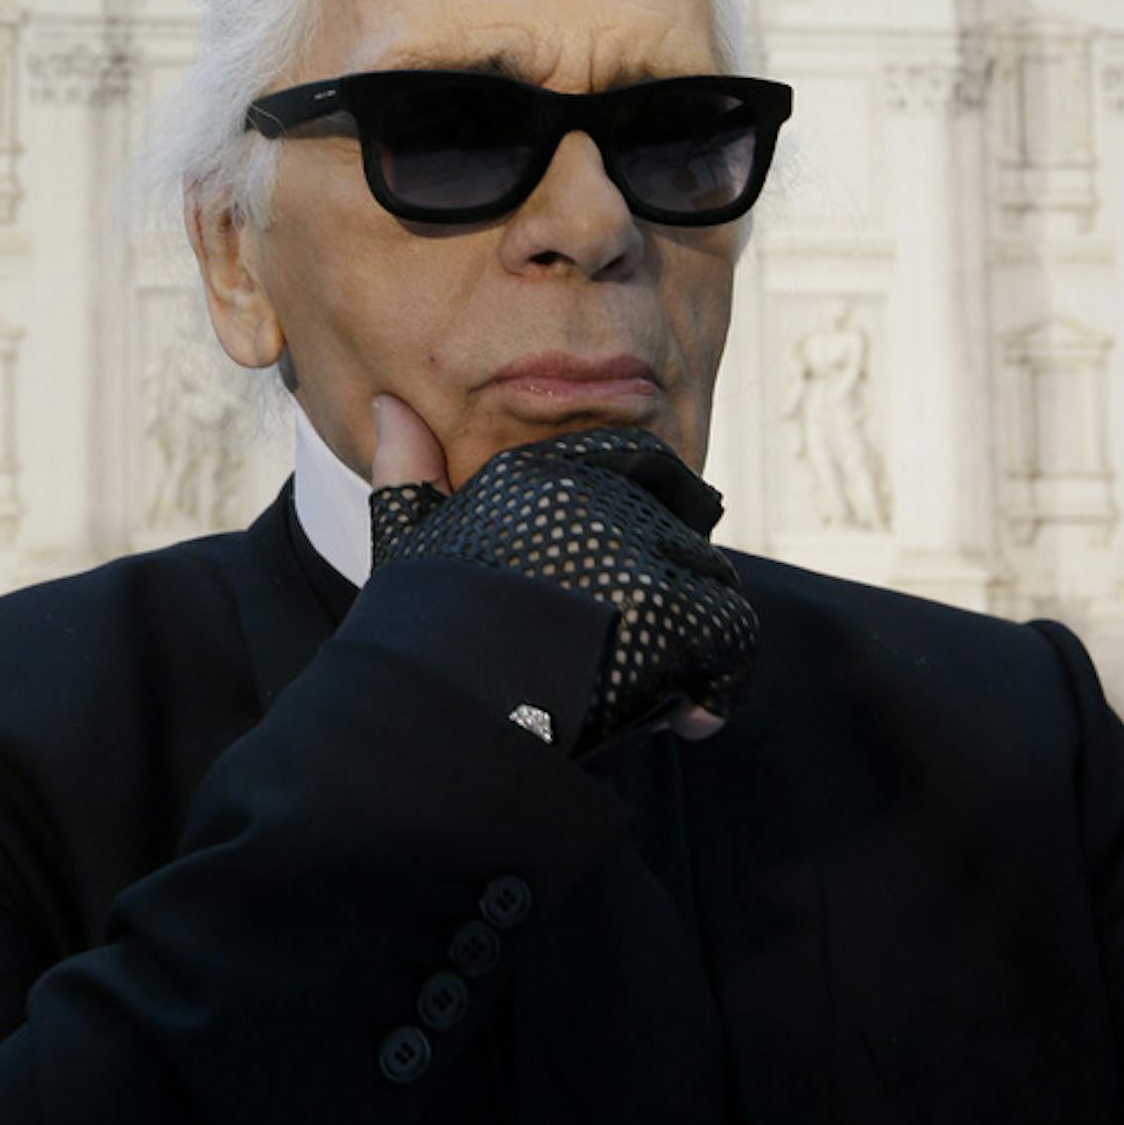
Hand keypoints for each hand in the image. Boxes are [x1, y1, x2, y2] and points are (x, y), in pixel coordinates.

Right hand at [369, 394, 736, 745]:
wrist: (435, 712)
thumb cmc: (415, 635)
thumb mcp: (404, 542)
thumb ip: (409, 470)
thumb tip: (390, 406)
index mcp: (539, 473)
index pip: (630, 463)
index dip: (640, 518)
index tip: (623, 573)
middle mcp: (597, 499)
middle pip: (675, 525)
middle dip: (666, 583)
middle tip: (634, 642)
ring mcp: (639, 554)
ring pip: (710, 579)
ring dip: (695, 632)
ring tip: (657, 679)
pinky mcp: (673, 614)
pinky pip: (732, 637)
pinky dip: (720, 683)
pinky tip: (691, 718)